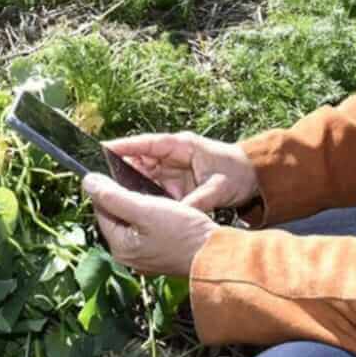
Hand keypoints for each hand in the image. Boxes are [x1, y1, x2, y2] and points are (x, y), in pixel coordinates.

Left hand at [83, 173, 218, 276]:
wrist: (216, 254)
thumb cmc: (184, 233)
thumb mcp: (146, 209)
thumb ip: (114, 196)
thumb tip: (88, 182)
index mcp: (120, 247)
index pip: (102, 210)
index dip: (107, 188)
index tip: (116, 170)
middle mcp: (129, 255)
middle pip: (117, 217)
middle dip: (124, 196)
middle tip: (140, 180)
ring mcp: (145, 257)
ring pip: (133, 222)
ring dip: (139, 204)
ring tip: (154, 192)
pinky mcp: (160, 254)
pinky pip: (148, 229)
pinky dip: (153, 216)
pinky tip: (165, 208)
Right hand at [102, 131, 258, 212]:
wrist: (255, 179)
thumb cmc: (238, 175)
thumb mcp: (219, 188)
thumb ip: (198, 200)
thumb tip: (181, 213)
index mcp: (182, 145)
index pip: (146, 143)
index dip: (123, 146)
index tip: (101, 149)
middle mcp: (174, 154)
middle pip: (139, 160)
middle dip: (121, 169)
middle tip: (100, 180)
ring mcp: (173, 168)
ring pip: (143, 175)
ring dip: (130, 184)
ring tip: (110, 194)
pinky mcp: (174, 182)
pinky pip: (152, 187)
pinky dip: (142, 194)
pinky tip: (131, 204)